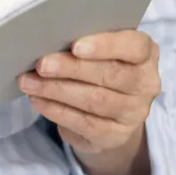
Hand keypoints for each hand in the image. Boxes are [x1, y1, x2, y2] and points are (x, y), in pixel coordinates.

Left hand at [17, 30, 159, 162]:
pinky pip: (84, 123)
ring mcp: (133, 113)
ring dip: (57, 90)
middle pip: (111, 75)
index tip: (75, 46)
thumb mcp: (99, 50)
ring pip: (95, 101)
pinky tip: (38, 100)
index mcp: (146, 54)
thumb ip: (85, 42)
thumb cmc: (99, 68)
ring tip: (29, 82)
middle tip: (41, 65)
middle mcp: (146, 85)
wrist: (109, 114)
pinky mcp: (115, 136)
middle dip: (72, 69)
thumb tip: (48, 38)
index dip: (106, 45)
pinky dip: (57, 111)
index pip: (135, 47)